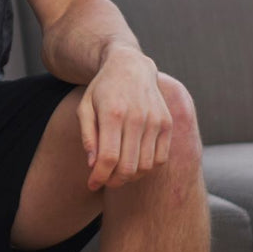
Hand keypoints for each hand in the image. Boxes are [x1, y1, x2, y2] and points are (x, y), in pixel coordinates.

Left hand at [78, 48, 172, 191]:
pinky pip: (160, 158)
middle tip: (104, 181)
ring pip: (146, 166)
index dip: (100, 177)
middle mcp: (137, 118)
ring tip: (117, 173)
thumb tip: (93, 165)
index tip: (91, 185)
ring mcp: (156, 121)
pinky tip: (134, 163)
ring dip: (130, 177)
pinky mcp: (167, 124)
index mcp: (113, 114)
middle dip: (113, 181)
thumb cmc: (102, 90)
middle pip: (128, 166)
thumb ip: (88, 137)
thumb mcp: (85, 108)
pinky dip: (147, 168)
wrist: (130, 67)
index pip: (109, 158)